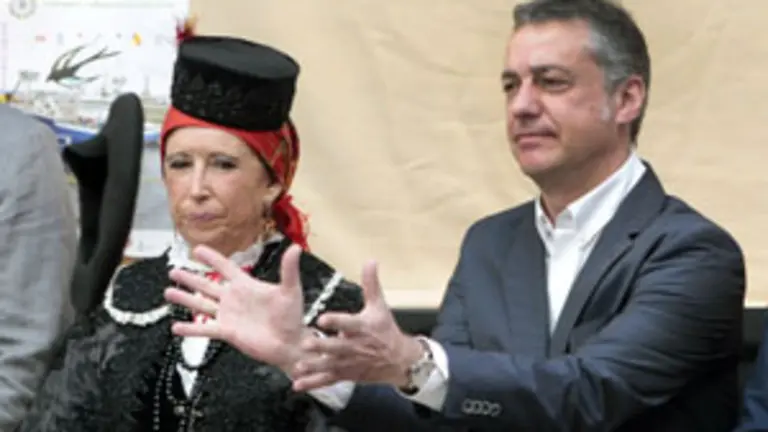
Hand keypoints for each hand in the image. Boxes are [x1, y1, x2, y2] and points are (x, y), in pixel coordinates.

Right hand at [164, 244, 306, 372]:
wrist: (290, 343)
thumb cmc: (292, 317)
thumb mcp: (290, 290)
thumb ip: (289, 270)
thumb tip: (296, 248)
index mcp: (246, 286)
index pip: (226, 268)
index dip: (212, 258)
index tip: (197, 249)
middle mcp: (234, 299)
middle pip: (207, 285)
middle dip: (190, 278)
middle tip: (173, 271)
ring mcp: (229, 316)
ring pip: (202, 304)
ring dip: (185, 299)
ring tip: (168, 292)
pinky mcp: (227, 332)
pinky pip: (205, 329)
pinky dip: (191, 328)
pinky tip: (176, 327)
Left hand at [291, 260, 423, 391]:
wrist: (397, 359)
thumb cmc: (385, 330)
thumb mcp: (380, 305)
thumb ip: (371, 284)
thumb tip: (371, 260)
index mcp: (361, 328)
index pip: (348, 324)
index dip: (336, 321)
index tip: (322, 318)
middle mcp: (354, 347)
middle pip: (336, 347)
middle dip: (322, 346)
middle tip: (306, 343)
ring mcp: (349, 363)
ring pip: (329, 365)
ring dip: (314, 366)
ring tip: (299, 366)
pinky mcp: (345, 374)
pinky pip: (327, 380)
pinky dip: (313, 383)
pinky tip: (298, 384)